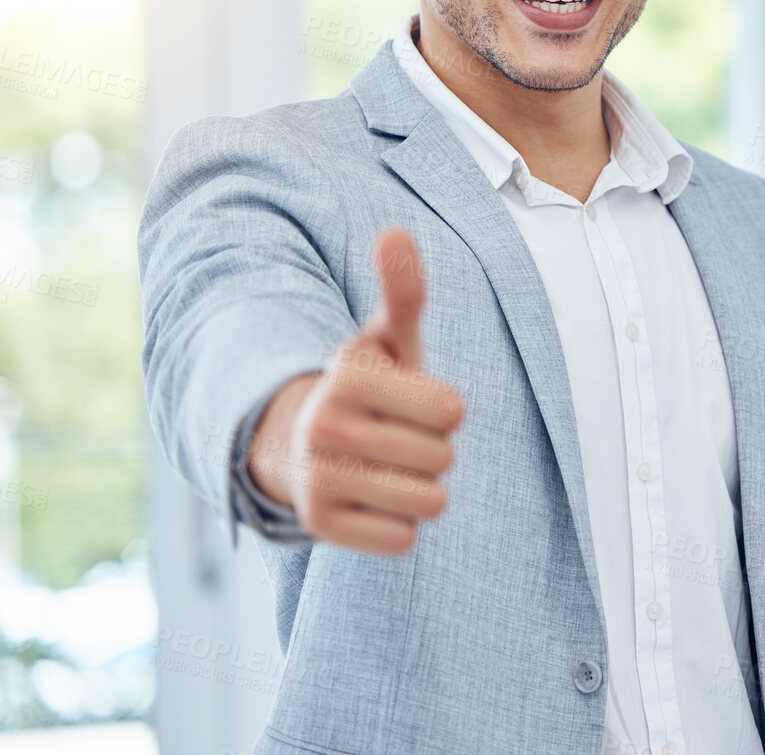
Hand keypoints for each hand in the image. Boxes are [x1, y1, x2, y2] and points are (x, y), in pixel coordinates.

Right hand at [246, 227, 464, 553]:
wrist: (305, 446)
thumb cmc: (371, 388)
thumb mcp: (389, 338)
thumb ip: (403, 290)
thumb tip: (396, 231)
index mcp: (348, 374)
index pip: (451, 410)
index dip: (448, 410)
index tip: (420, 403)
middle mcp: (323, 425)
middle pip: (442, 457)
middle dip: (436, 450)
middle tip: (401, 439)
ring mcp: (315, 478)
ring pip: (428, 502)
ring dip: (424, 490)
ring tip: (392, 469)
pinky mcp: (318, 526)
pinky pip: (404, 539)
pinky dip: (403, 525)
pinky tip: (377, 501)